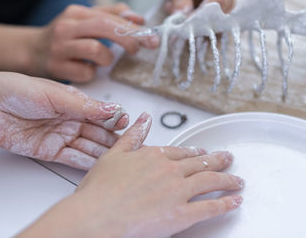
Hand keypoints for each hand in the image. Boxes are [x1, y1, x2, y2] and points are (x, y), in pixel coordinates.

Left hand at [0, 72, 128, 169]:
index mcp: (72, 102)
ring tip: (121, 161)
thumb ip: (83, 106)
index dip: (115, 120)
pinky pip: (71, 158)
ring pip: (87, 147)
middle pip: (97, 133)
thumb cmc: (16, 90)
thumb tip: (112, 109)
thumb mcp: (54, 95)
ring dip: (103, 154)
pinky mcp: (49, 151)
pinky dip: (85, 163)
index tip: (129, 124)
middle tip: (133, 148)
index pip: (100, 114)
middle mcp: (69, 120)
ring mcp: (60, 136)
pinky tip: (100, 166)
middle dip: (114, 140)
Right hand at [19, 113, 243, 237]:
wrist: (97, 215)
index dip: (193, 152)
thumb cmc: (101, 189)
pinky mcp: (181, 215)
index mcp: (153, 156)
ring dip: (227, 180)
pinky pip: (210, 208)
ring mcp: (177, 192)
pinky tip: (235, 201)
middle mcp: (169, 171)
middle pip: (199, 164)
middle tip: (228, 159)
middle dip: (217, 161)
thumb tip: (143, 119)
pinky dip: (226, 204)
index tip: (202, 153)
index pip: (179, 152)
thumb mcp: (113, 155)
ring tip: (237, 180)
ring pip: (209, 181)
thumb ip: (132, 136)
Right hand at [30, 4, 159, 81]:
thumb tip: (138, 18)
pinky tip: (86, 70)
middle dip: (127, 39)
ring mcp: (60, 48)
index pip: (110, 16)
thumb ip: (111, 16)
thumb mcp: (84, 21)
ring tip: (102, 61)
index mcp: (76, 13)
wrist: (30, 52)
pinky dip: (92, 73)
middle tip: (136, 50)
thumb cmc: (64, 37)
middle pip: (104, 27)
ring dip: (107, 59)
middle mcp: (66, 27)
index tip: (151, 37)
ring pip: (96, 51)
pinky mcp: (56, 68)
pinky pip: (86, 73)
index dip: (134, 27)